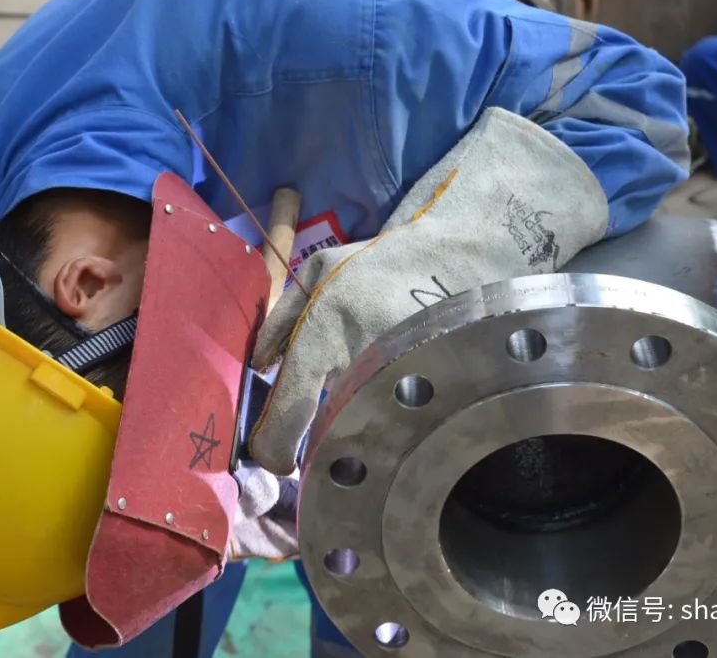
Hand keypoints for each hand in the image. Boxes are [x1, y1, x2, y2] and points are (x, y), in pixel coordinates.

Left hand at [248, 108, 608, 474]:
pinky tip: (392, 393)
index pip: (291, 408)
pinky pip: (395, 417)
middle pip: (328, 427)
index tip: (277, 460)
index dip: (275, 447)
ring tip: (363, 398)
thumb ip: (279, 321)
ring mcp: (400, 375)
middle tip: (318, 433)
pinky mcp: (430, 383)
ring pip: (362, 426)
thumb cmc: (375, 266)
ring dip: (355, 425)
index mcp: (324, 330)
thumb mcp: (316, 273)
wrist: (456, 255)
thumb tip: (260, 370)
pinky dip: (386, 415)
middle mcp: (360, 357)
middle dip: (319, 437)